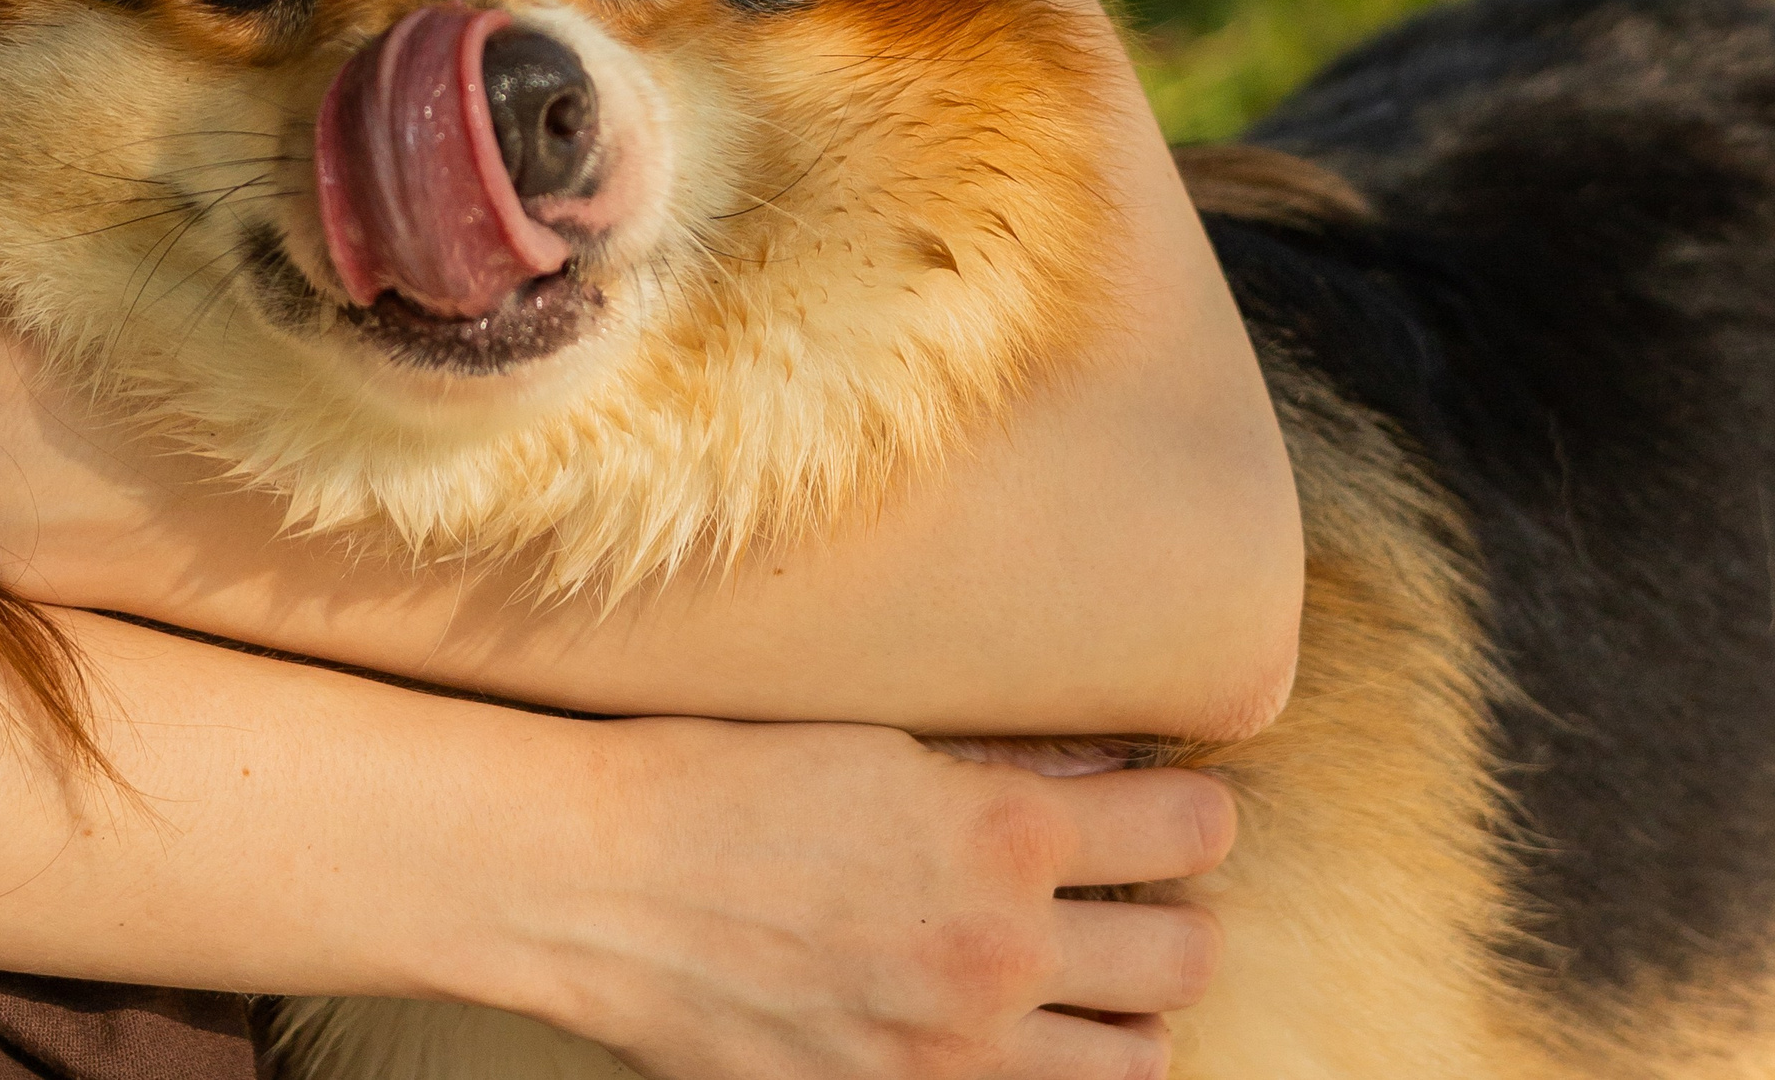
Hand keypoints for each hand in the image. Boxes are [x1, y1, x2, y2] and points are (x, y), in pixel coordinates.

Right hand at [496, 718, 1227, 1079]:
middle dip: (1175, 916)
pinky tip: (1001, 1026)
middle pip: (1191, 955)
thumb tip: (1103, 773)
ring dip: (1128, 1010)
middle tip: (1130, 892)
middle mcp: (1002, 953)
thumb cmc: (718, 782)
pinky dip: (1045, 1069)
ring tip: (1079, 974)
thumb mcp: (874, 743)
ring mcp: (955, 1050)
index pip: (1194, 830)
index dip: (1193, 810)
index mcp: (1003, 835)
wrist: (595, 882)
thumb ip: (1005, 767)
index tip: (1173, 806)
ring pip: (1142, 1057)